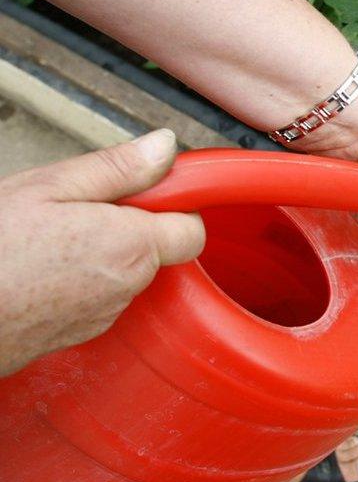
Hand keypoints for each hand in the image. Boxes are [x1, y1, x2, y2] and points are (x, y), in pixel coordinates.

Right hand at [0, 129, 204, 375]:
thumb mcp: (49, 188)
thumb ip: (117, 168)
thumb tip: (164, 147)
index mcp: (131, 246)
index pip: (193, 230)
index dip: (174, 206)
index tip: (142, 192)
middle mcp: (127, 286)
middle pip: (157, 249)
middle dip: (130, 225)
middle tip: (77, 209)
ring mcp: (104, 315)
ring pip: (125, 273)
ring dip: (102, 252)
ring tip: (48, 239)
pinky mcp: (80, 334)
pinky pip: (98, 297)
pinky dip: (80, 280)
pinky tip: (40, 268)